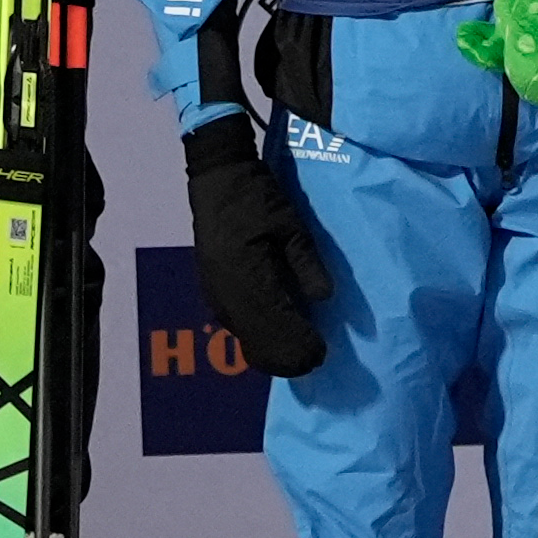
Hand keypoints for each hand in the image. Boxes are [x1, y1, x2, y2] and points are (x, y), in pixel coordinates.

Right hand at [182, 115, 331, 379]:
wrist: (217, 179)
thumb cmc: (256, 198)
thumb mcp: (291, 226)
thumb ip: (307, 265)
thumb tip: (324, 299)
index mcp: (249, 277)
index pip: (278, 327)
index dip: (301, 346)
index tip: (324, 353)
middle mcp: (229, 295)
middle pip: (259, 344)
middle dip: (288, 357)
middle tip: (316, 359)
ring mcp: (217, 295)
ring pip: (245, 339)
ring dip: (273, 351)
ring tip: (301, 352)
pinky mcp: (212, 291)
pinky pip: (236, 327)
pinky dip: (258, 338)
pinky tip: (277, 336)